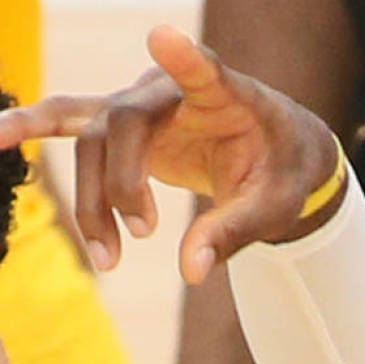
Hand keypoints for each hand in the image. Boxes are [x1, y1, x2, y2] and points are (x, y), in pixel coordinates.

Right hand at [0, 25, 338, 284]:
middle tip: (144, 233)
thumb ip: (234, 233)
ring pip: (93, 138)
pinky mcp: (121, 122)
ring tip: (109, 259)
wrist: (277, 152)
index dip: (185, 59)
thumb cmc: (281, 172)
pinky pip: (69, 120)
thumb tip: (191, 272)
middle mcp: (173, 87)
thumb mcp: (274, 207)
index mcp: (229, 95)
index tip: (164, 37)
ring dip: (92, 199)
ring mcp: (141, 101)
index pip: (204, 73)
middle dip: (121, 183)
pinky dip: (30, 126)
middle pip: (124, 124)